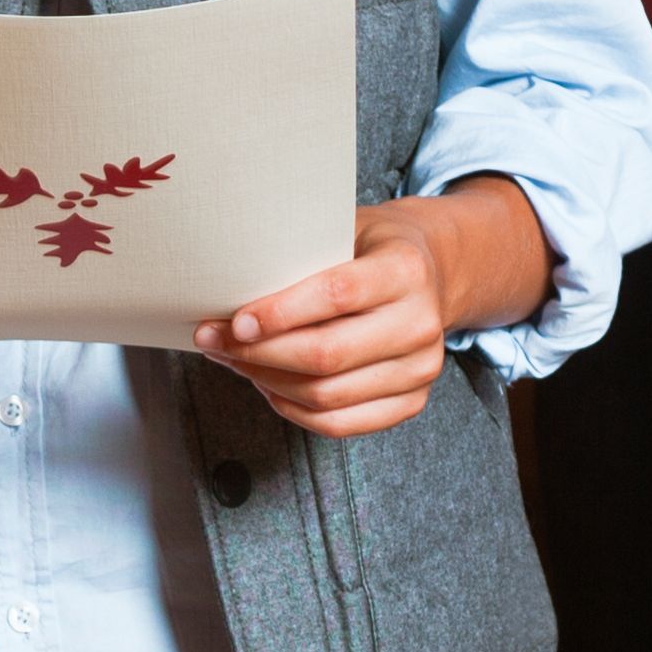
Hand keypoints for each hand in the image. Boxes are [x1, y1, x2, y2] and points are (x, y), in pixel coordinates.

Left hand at [200, 178, 549, 438]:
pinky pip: (340, 424)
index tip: (237, 320)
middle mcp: (421, 323)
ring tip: (233, 360)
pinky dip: (294, 410)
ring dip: (267, 382)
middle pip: (327, 355)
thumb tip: (227, 280)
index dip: (281, 313)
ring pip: (327, 397)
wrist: (436, 271)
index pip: (336, 295)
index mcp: (406, 270)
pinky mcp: (412, 401)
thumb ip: (301, 251)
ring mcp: (420, 369)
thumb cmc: (375, 246)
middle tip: (215, 339)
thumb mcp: (346, 226)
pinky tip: (268, 385)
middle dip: (259, 353)